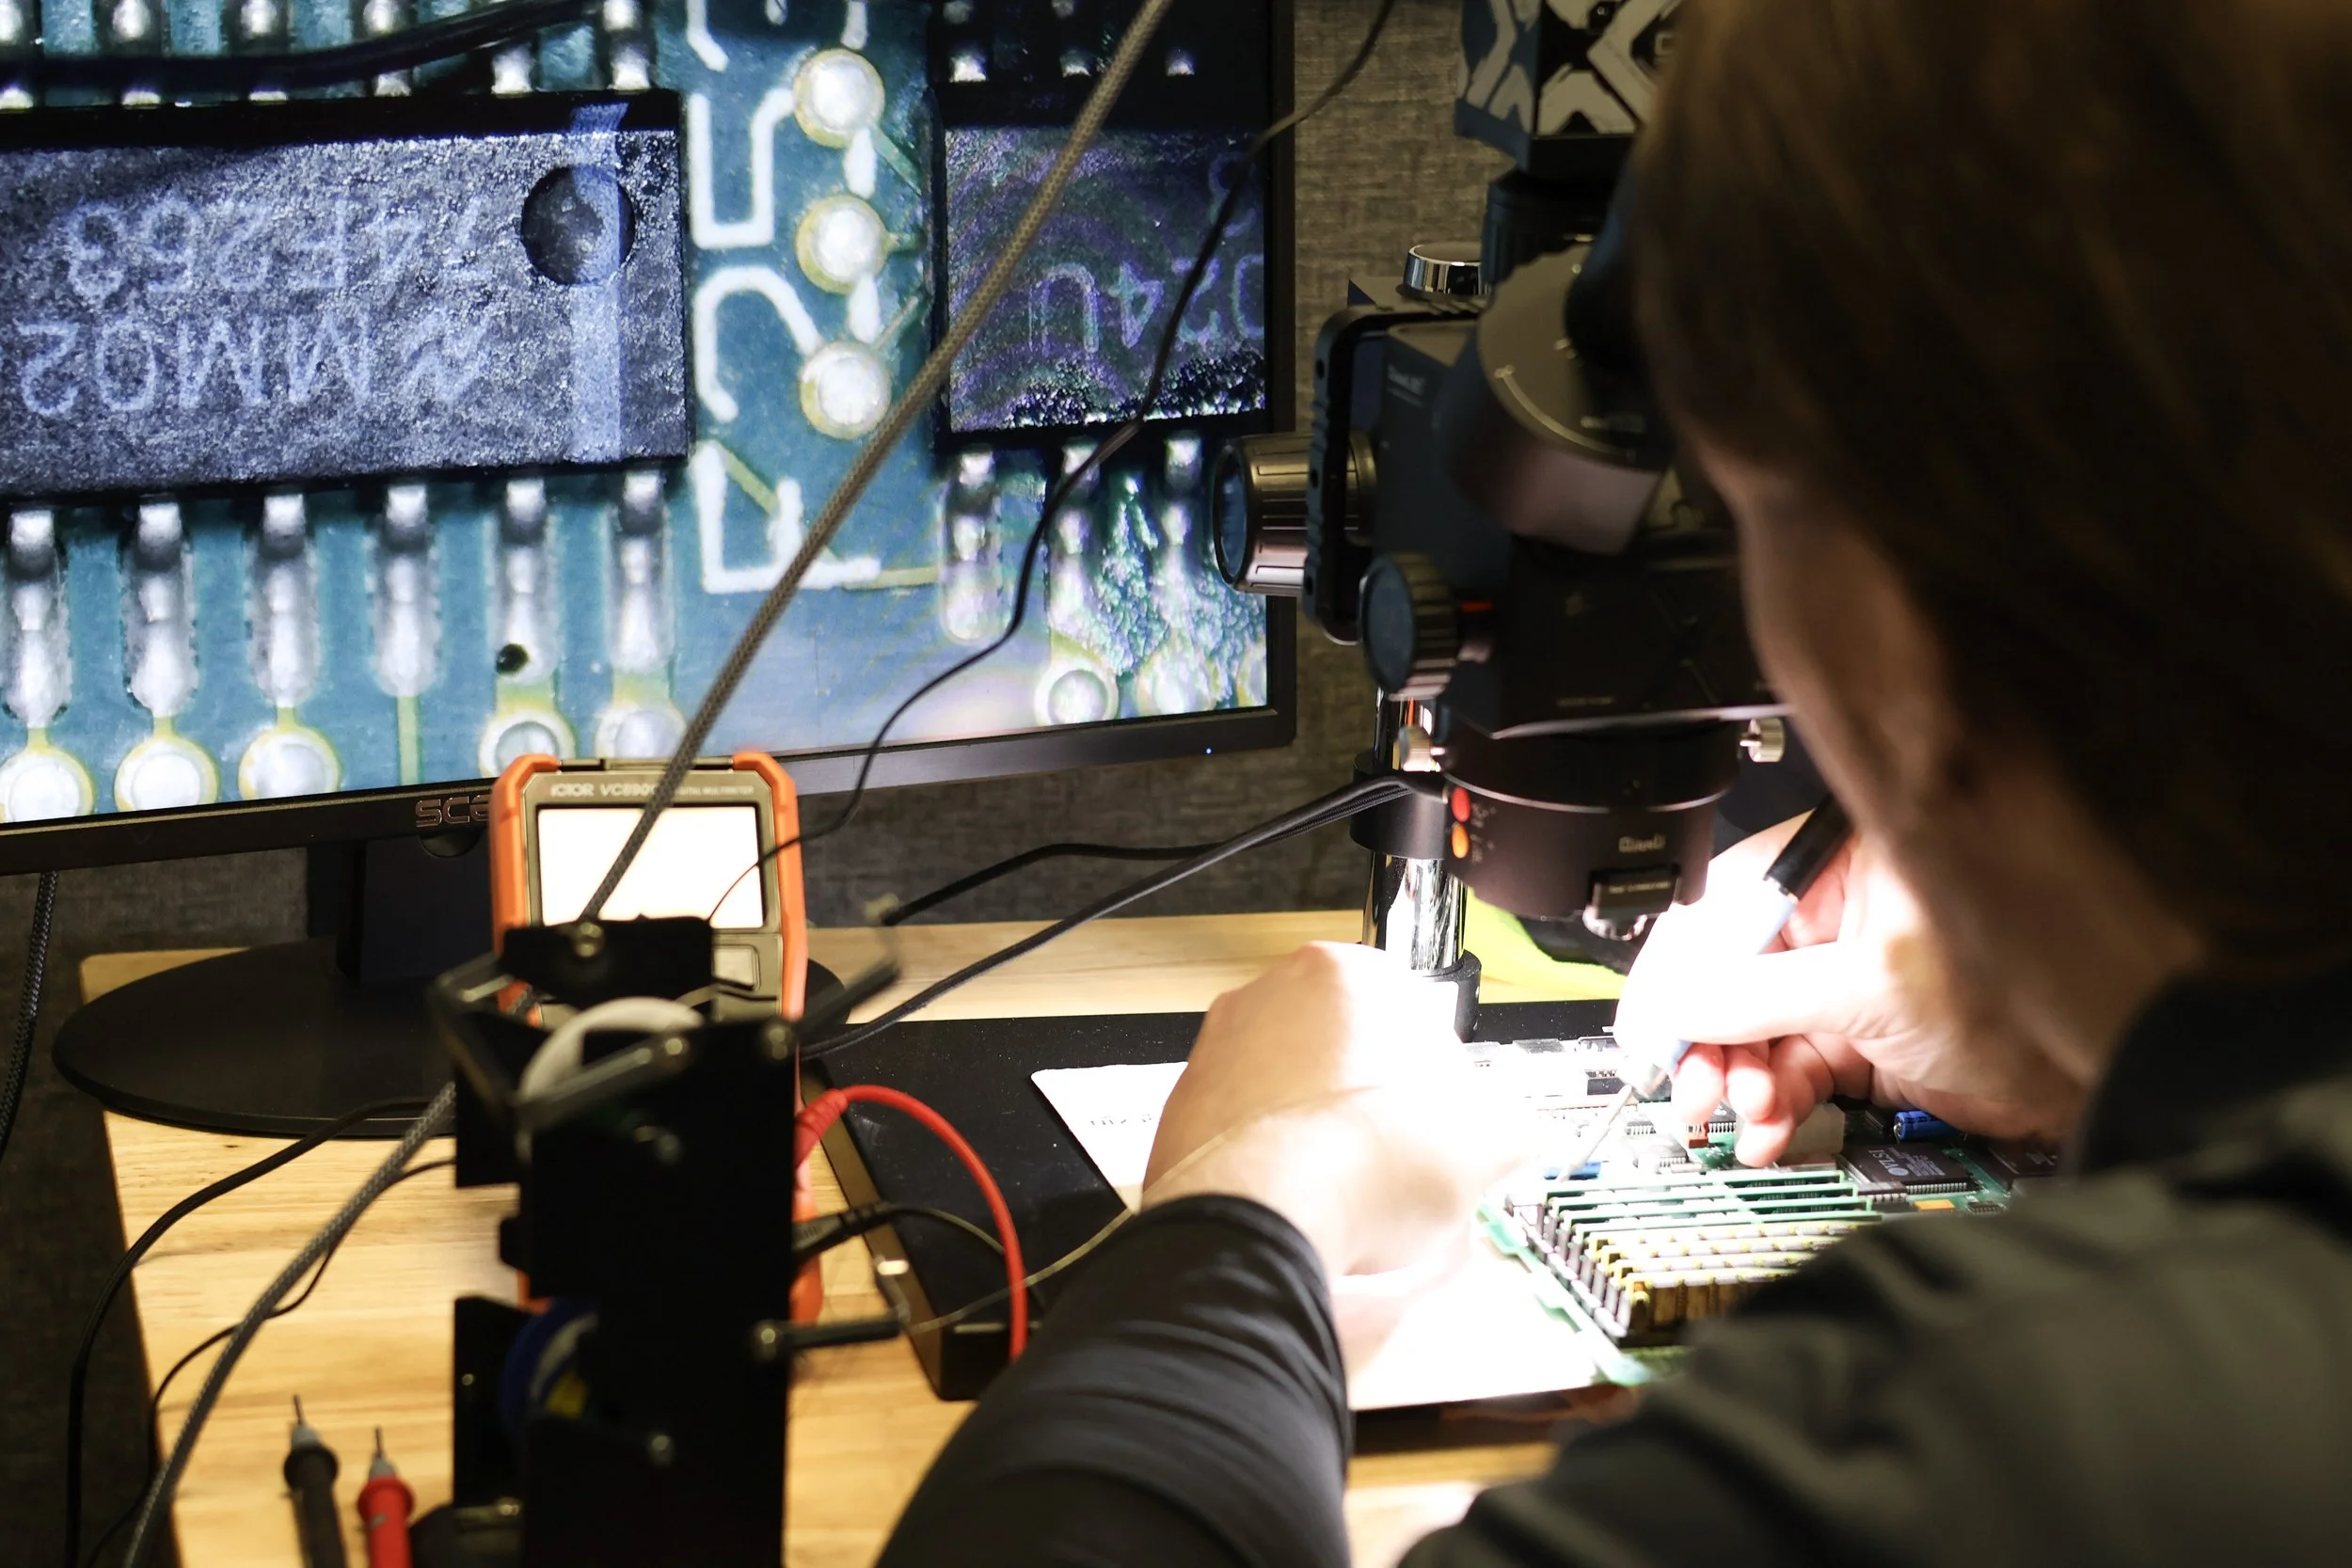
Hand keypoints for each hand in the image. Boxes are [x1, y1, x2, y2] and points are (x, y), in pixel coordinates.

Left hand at [1143, 943, 1531, 1281]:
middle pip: (1344, 1049)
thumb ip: (1508, 1124)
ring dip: (1324, 1132)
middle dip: (1375, 1100)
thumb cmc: (1366, 1161)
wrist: (1267, 1222)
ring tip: (1355, 1192)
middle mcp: (1267, 997)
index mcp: (1343, 973)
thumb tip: (1512, 1136)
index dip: (1439, 1077)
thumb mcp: (1486, 1139)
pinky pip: (1248, 1134)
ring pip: (1293, 1091)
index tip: (1447, 1119)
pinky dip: (1276, 1163)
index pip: (1411, 1011)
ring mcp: (1216, 1054)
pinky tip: (1307, 1204)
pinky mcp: (1183, 1115)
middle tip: (1405, 1159)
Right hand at [1612, 816, 2082, 1164]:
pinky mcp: (1857, 1041)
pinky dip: (1771, 1105)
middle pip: (1728, 975)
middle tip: (1694, 1088)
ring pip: (1753, 1033)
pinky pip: (1789, 1071)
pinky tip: (1765, 1130)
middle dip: (1708, 1039)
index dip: (1681, 966)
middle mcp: (1835, 920)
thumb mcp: (1869, 988)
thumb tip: (1681, 1003)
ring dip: (1737, 1081)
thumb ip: (1762, 995)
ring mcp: (1843, 983)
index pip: (1726, 904)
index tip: (1652, 1022)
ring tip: (1742, 1115)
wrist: (2096, 1068)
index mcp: (1839, 869)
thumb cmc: (2024, 992)